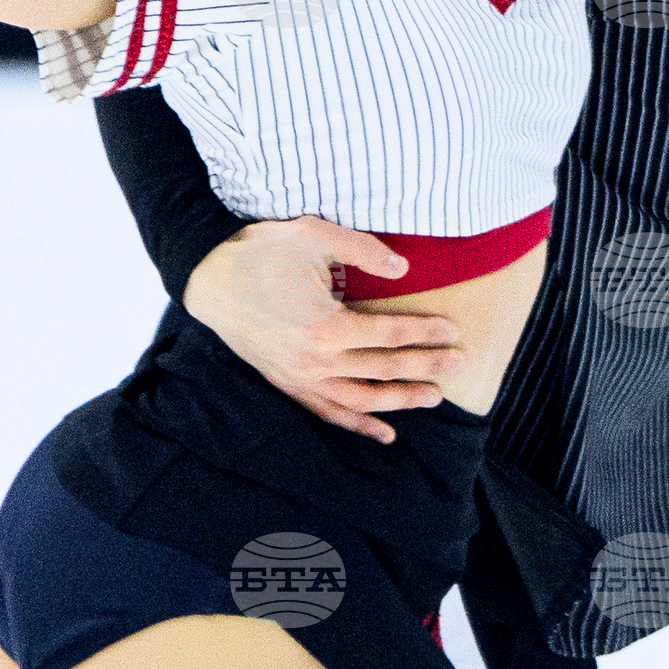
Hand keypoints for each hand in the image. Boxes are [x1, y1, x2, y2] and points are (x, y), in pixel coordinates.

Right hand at [182, 217, 464, 444]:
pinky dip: (358, 425)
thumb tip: (403, 269)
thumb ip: (362, 250)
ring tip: (433, 397)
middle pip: (383, 369)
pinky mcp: (287, 384)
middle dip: (426, 367)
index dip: (426, 332)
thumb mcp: (312, 235)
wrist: (209, 278)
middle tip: (460, 363)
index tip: (454, 330)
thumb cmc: (260, 252)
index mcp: (325, 325)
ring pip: (361, 400)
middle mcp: (315, 360)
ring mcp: (300, 378)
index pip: (390, 334)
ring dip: (401, 400)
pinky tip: (386, 433)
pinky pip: (329, 413)